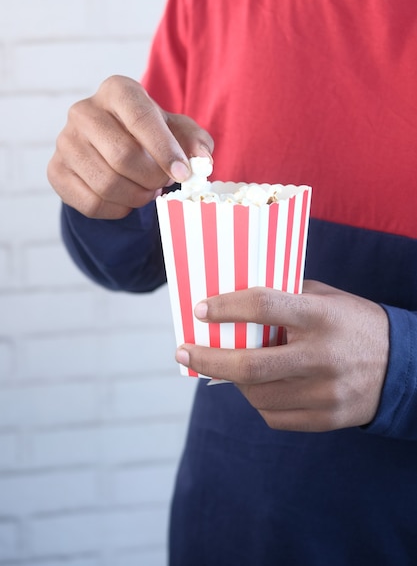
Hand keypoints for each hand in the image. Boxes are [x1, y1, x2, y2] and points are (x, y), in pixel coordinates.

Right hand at [47, 75, 212, 218]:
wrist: (113, 148)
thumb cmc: (151, 136)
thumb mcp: (178, 131)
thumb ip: (195, 142)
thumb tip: (201, 160)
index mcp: (117, 90)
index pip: (141, 119)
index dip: (165, 150)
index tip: (183, 174)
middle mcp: (84, 111)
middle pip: (124, 157)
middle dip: (152, 179)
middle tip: (162, 183)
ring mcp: (64, 141)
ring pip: (108, 184)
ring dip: (137, 197)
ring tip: (147, 190)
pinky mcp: (56, 171)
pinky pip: (92, 204)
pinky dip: (117, 210)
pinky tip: (126, 200)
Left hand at [176, 280, 388, 431]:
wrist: (403, 367)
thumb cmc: (354, 323)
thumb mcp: (326, 298)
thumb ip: (285, 298)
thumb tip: (233, 300)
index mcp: (321, 317)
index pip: (264, 306)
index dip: (226, 307)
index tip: (200, 310)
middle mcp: (322, 356)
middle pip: (250, 365)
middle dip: (207, 359)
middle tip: (184, 352)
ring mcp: (325, 393)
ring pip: (257, 395)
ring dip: (232, 380)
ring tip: (224, 366)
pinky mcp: (326, 419)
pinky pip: (274, 416)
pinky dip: (256, 400)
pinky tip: (256, 386)